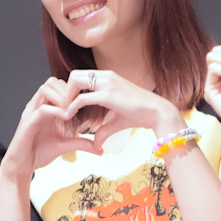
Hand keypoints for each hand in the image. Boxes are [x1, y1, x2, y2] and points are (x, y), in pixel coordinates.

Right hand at [2, 78, 91, 178]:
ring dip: (61, 97)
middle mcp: (37, 106)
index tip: (84, 101)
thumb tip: (100, 149)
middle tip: (78, 104)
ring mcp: (32, 112)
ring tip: (71, 110)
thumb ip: (81, 143)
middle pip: (52, 82)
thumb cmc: (39, 152)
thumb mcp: (65, 145)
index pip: (58, 85)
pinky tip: (66, 118)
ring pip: (45, 89)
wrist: (22, 165)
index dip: (72, 90)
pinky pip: (42, 109)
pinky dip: (56, 111)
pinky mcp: (28, 122)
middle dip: (67, 90)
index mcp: (45, 107)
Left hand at [60, 68, 183, 150]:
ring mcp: (107, 83)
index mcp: (108, 78)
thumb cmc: (141, 115)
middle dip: (65, 90)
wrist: (157, 112)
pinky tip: (69, 117)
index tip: (67, 106)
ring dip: (65, 97)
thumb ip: (103, 131)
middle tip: (62, 108)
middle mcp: (106, 76)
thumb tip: (95, 145)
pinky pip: (81, 98)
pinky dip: (71, 107)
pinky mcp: (107, 95)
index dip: (71, 90)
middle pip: (74, 75)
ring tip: (63, 112)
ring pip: (74, 81)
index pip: (81, 76)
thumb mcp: (116, 121)